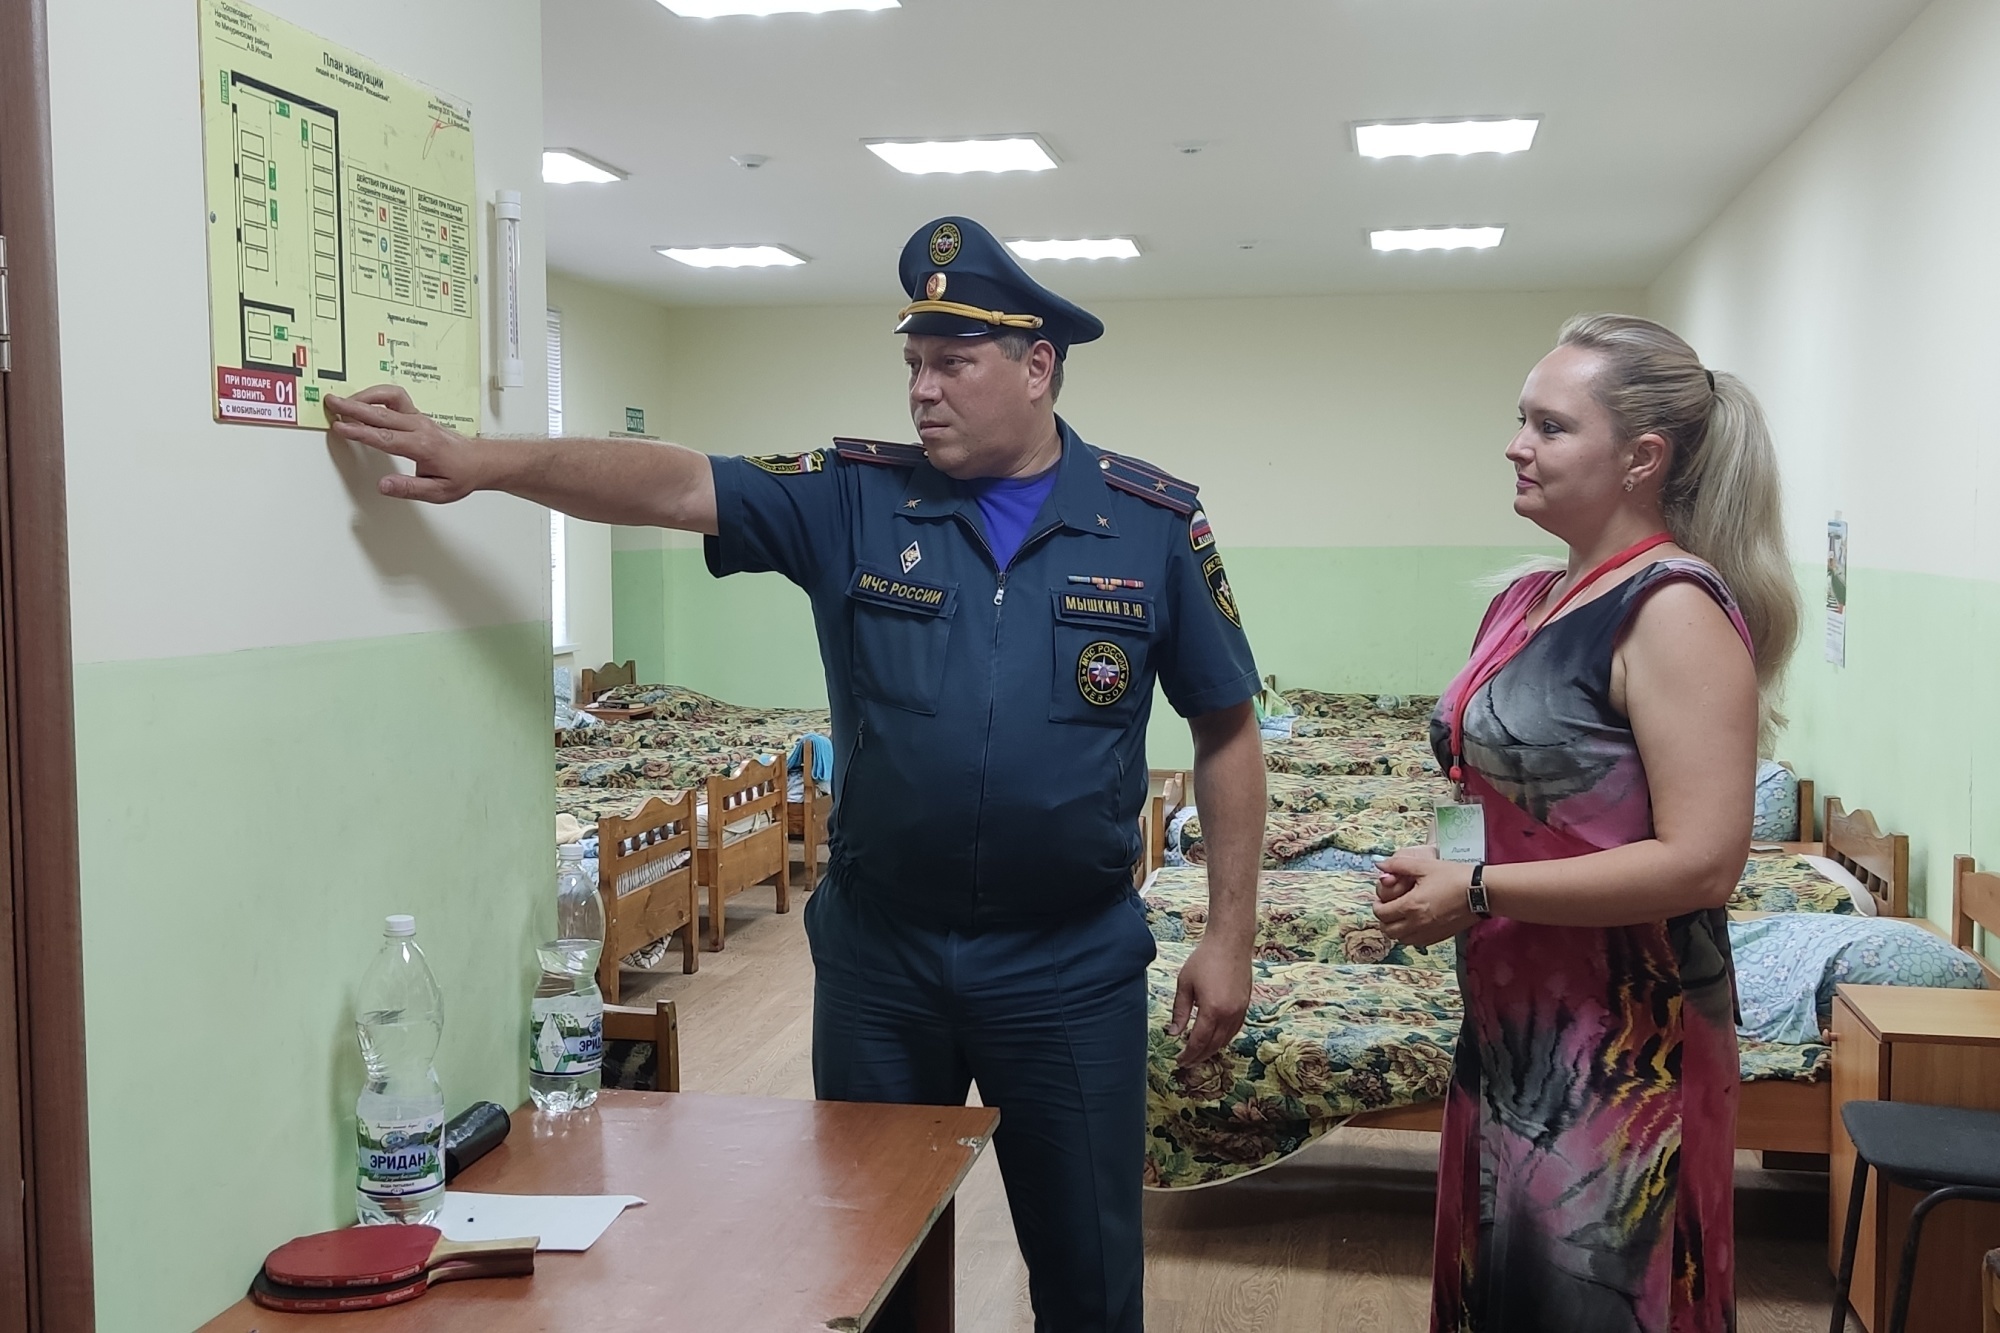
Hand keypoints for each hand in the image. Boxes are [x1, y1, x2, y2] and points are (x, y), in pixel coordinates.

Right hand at [326, 385, 489, 502]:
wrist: (480, 461)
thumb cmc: (461, 475)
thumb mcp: (438, 492)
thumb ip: (409, 489)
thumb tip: (383, 486)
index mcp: (422, 446)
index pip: (385, 437)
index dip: (361, 432)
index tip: (341, 427)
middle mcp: (419, 428)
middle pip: (381, 413)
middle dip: (353, 407)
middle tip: (331, 402)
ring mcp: (418, 419)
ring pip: (388, 400)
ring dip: (365, 397)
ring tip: (344, 400)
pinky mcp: (417, 415)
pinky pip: (395, 398)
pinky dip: (377, 395)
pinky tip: (363, 400)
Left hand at [1169, 937, 1249, 1067]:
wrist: (1231, 943)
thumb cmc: (1204, 959)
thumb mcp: (1185, 984)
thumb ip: (1180, 1011)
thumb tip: (1174, 1033)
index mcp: (1212, 1010)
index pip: (1199, 1041)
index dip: (1189, 1054)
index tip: (1179, 1060)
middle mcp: (1229, 1014)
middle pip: (1214, 1045)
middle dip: (1199, 1056)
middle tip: (1187, 1062)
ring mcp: (1240, 1011)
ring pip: (1226, 1040)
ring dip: (1212, 1050)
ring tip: (1198, 1054)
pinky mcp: (1246, 1006)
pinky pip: (1235, 1030)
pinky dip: (1223, 1039)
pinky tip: (1214, 1040)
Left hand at [1373, 850, 1476, 948]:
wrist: (1480, 892)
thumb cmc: (1454, 876)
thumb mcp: (1425, 865)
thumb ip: (1399, 865)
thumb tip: (1381, 865)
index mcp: (1411, 905)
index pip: (1382, 914)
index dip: (1377, 907)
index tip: (1380, 900)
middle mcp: (1417, 923)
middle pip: (1388, 931)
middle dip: (1384, 920)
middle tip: (1387, 909)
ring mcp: (1429, 933)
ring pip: (1401, 940)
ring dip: (1396, 930)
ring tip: (1400, 917)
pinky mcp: (1440, 937)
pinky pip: (1417, 943)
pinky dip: (1410, 936)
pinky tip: (1415, 924)